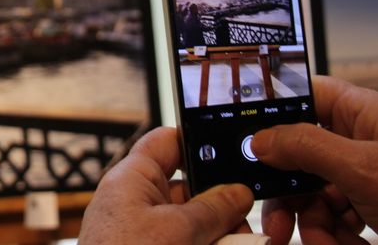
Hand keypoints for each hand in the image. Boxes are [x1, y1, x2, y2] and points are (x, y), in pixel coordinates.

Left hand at [79, 127, 253, 243]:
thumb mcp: (179, 231)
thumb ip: (214, 208)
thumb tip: (238, 192)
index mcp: (132, 178)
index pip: (168, 142)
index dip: (199, 142)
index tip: (233, 154)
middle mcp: (135, 202)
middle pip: (189, 190)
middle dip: (221, 205)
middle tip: (245, 220)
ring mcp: (142, 233)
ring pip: (193, 223)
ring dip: (220, 234)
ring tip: (244, 243)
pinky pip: (185, 242)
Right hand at [252, 75, 377, 244]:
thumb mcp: (362, 169)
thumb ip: (307, 147)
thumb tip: (261, 139)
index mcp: (361, 111)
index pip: (306, 93)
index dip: (274, 110)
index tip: (247, 133)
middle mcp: (355, 137)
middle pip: (297, 150)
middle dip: (286, 187)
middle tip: (273, 211)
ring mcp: (357, 170)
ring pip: (307, 187)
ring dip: (305, 218)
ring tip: (317, 240)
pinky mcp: (360, 199)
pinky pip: (324, 210)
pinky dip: (326, 231)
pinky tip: (337, 243)